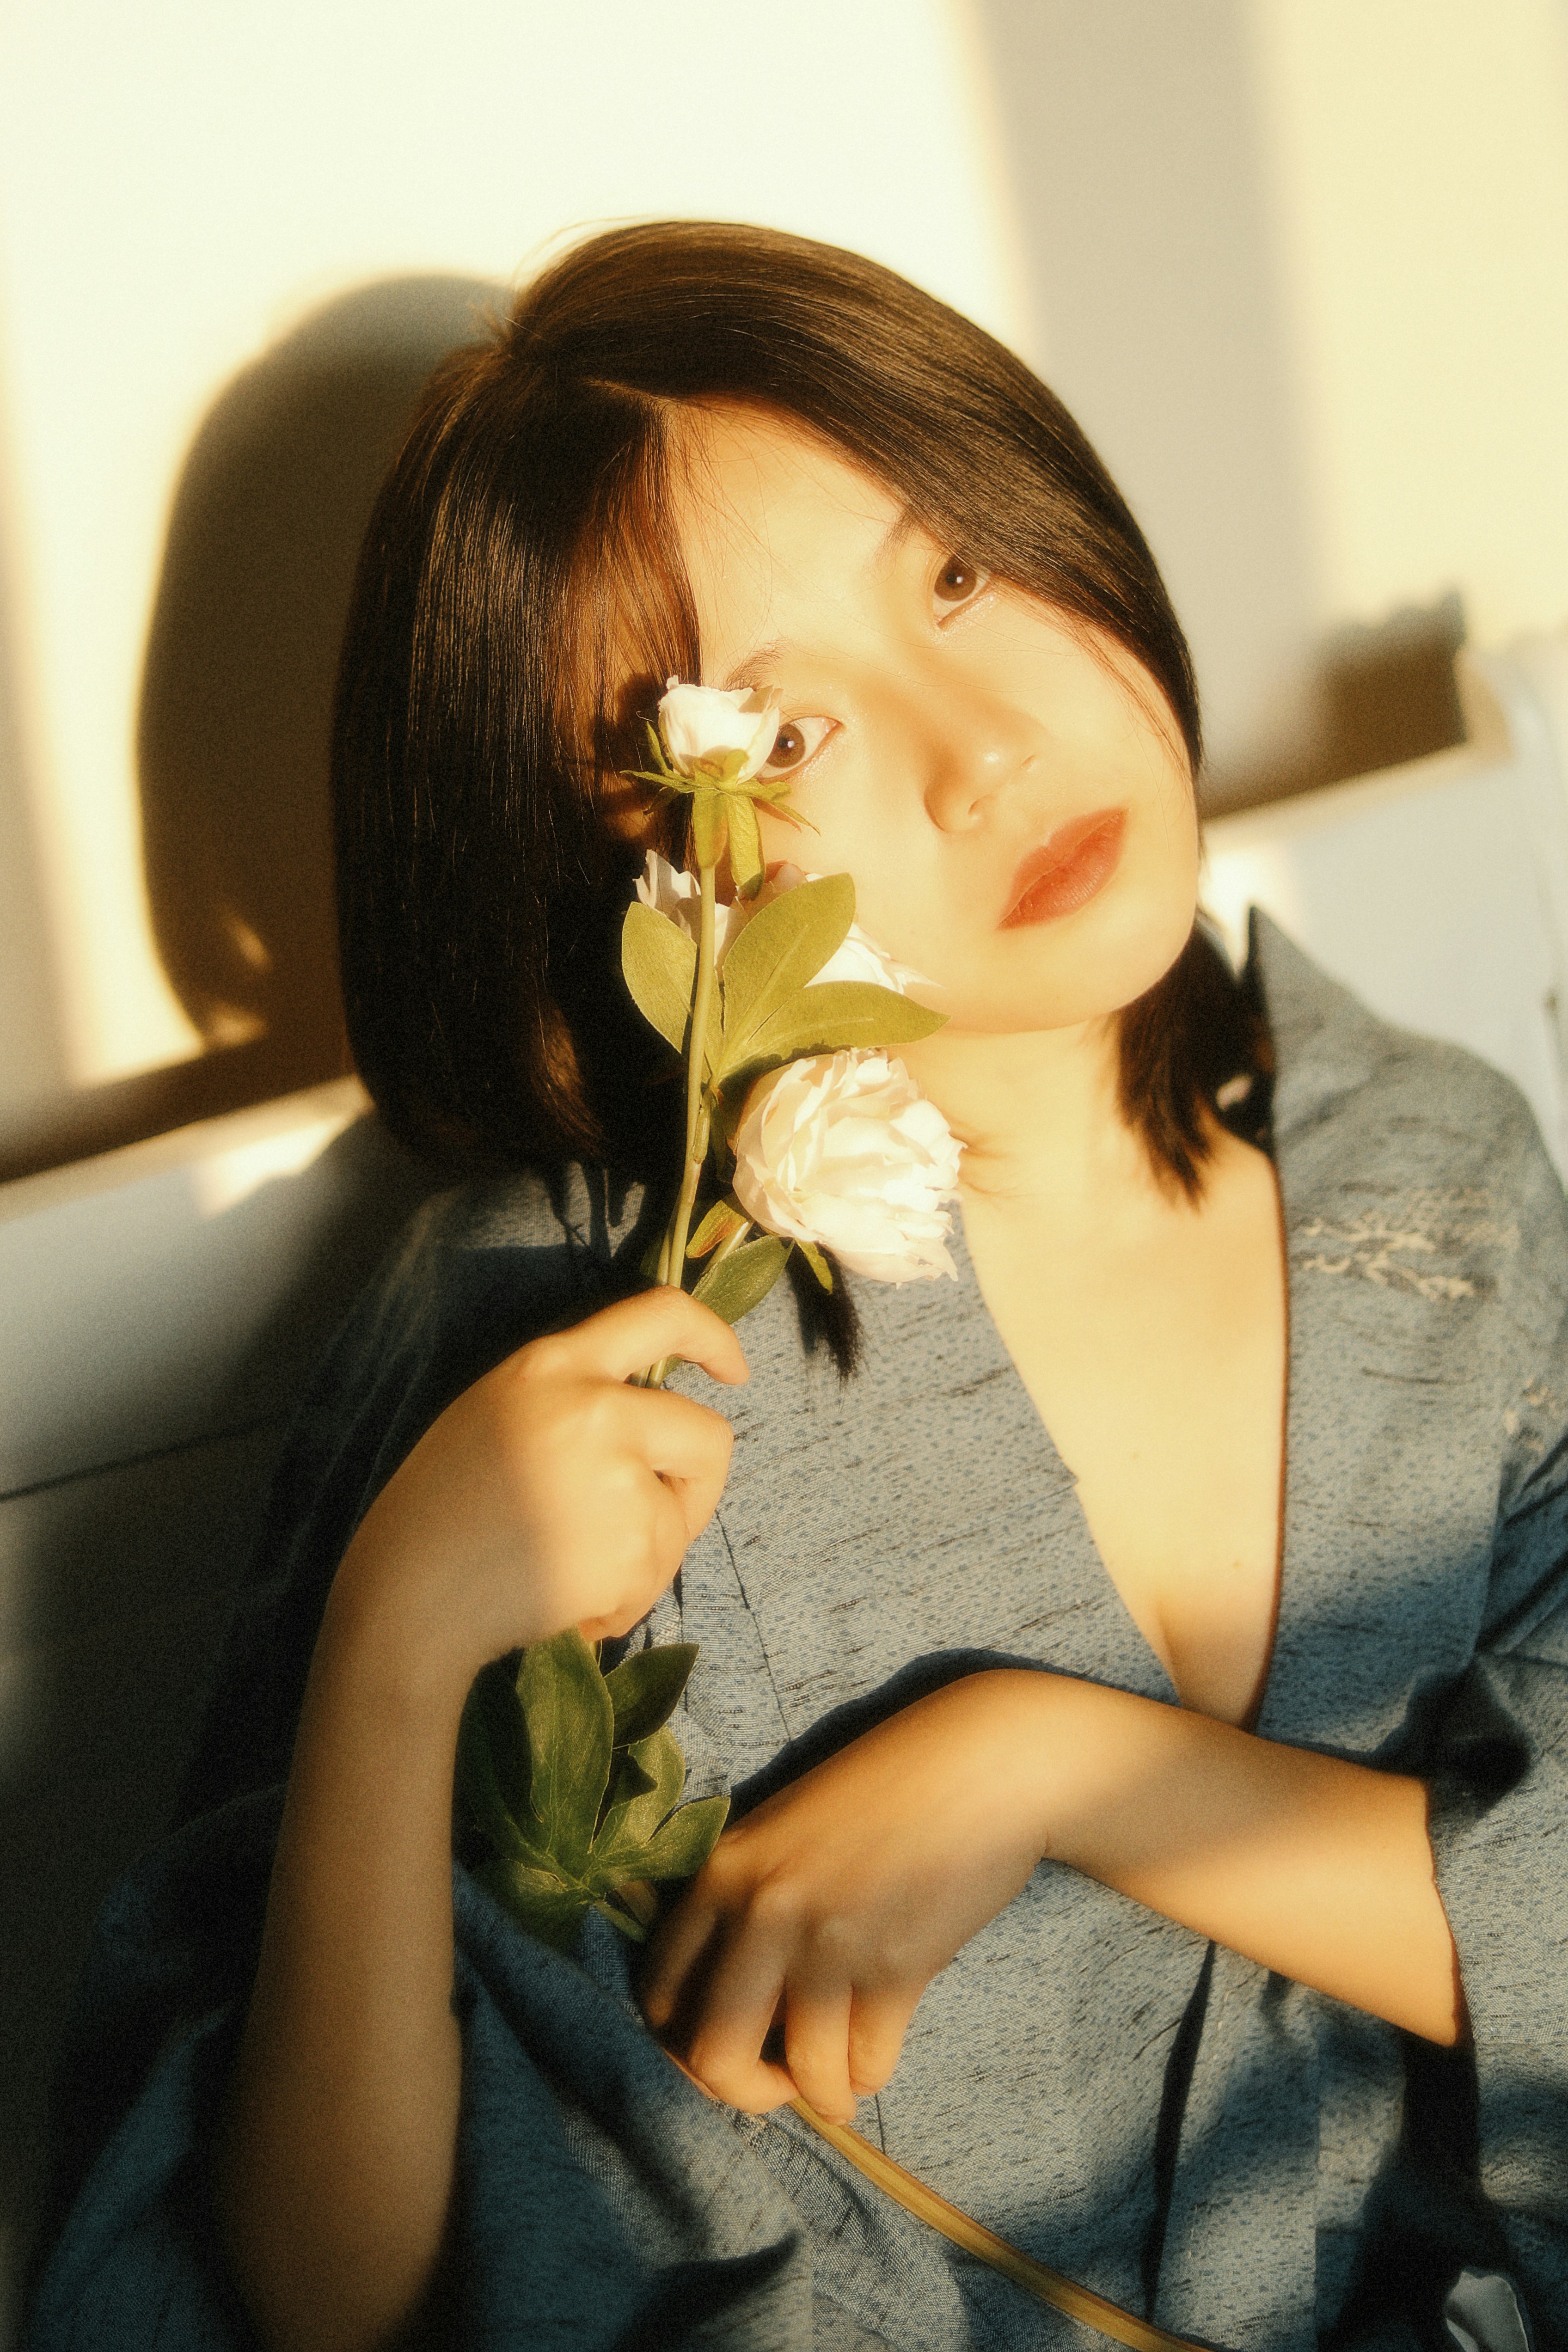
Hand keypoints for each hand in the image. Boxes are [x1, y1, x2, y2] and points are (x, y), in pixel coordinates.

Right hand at [331, 1286, 747, 1697]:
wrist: (407, 1600)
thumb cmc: (439, 1513)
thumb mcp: (497, 1415)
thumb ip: (572, 1399)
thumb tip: (650, 1417)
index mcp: (554, 1364)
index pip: (662, 1314)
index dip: (715, 1338)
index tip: (732, 1370)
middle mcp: (596, 1407)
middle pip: (708, 1435)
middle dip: (697, 1487)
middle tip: (654, 1524)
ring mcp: (618, 1476)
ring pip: (681, 1520)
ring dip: (643, 1559)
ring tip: (571, 1576)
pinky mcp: (630, 1545)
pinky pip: (657, 1574)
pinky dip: (622, 1601)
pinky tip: (567, 1606)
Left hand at [638, 1671, 1052, 2122]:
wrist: (981, 1763)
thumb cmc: (884, 1794)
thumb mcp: (786, 1832)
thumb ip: (744, 1902)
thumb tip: (723, 2005)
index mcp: (724, 1870)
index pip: (660, 1993)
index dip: (682, 2045)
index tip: (723, 2048)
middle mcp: (764, 1909)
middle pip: (714, 2057)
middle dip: (745, 2092)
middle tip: (778, 2082)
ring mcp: (829, 1941)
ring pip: (800, 2076)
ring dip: (823, 2092)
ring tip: (839, 2079)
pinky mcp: (896, 1967)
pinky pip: (866, 2065)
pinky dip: (869, 2072)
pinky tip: (877, 2049)